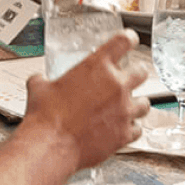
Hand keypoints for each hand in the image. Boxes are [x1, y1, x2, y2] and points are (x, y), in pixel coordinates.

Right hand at [24, 32, 145, 169]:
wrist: (50, 145)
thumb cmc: (46, 117)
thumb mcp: (39, 88)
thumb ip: (44, 80)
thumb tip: (39, 81)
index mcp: (97, 67)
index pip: (123, 42)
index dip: (129, 38)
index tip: (130, 40)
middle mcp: (116, 86)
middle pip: (142, 71)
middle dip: (137, 73)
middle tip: (131, 77)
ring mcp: (123, 110)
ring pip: (145, 103)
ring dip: (137, 104)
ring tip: (129, 107)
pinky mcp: (124, 134)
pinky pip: (137, 130)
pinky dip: (132, 129)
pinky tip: (124, 129)